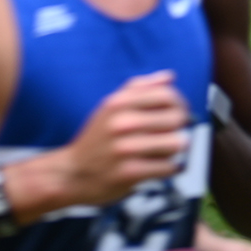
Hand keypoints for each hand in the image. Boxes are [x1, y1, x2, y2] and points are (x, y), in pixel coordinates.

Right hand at [49, 72, 189, 207]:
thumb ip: (139, 88)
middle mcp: (121, 123)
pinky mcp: (130, 172)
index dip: (178, 104)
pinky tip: (155, 167)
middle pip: (176, 118)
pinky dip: (167, 169)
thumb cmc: (95, 141)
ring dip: (172, 150)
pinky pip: (168, 167)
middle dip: (178, 128)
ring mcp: (126, 148)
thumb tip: (168, 77)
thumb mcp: (109, 108)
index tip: (175, 113)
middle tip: (167, 135)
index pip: (167, 94)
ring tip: (159, 152)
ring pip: (176, 144)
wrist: (72, 173)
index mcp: (117, 103)